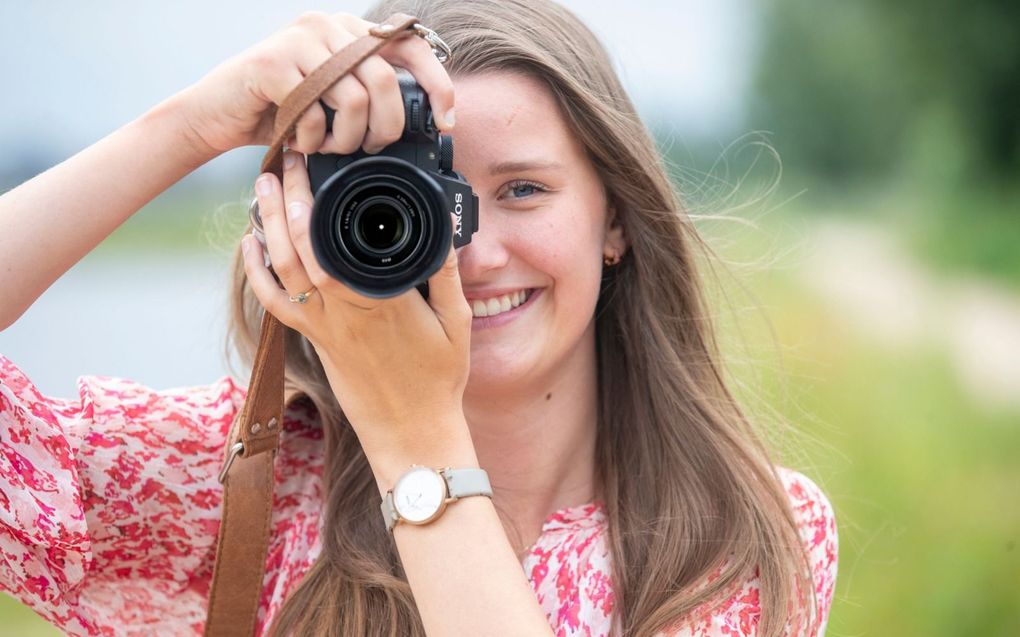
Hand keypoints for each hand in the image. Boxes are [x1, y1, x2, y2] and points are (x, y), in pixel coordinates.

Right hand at [176, 11, 454, 155]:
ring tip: (328, 145)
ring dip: (346, 138)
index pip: (411, 45)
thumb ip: (371, 92)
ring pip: (355, 99)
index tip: (446, 121)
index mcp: (350, 31)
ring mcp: (299, 40)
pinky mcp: (272, 63)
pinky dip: (311, 139)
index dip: (437, 84)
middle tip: (368, 147)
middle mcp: (328, 26)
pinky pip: (314, 112)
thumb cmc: (281, 112)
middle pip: (386, 82)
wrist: (217, 115)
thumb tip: (427, 116)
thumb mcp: (335, 99)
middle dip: (385, 129)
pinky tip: (300, 142)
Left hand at [240, 150, 472, 464]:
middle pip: (300, 249)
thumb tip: (442, 232)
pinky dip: (259, 274)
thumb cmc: (439, 381)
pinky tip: (250, 245)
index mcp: (380, 302)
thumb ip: (446, 276)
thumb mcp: (458, 325)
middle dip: (284, 201)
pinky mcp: (316, 344)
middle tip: (280, 162)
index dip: (311, 205)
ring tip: (260, 187)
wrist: (413, 435)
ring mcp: (324, 330)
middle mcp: (343, 313)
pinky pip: (278, 306)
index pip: (333, 245)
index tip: (311, 168)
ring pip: (283, 272)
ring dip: (266, 228)